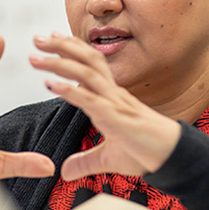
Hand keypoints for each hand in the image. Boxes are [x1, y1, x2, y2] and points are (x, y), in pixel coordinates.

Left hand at [29, 32, 181, 179]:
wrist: (173, 159)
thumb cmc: (147, 153)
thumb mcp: (108, 159)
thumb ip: (85, 162)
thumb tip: (65, 171)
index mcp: (111, 97)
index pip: (91, 65)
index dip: (72, 50)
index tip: (52, 39)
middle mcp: (112, 94)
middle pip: (86, 60)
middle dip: (61, 47)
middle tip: (37, 38)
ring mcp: (114, 103)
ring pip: (85, 74)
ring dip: (58, 63)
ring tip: (35, 58)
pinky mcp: (115, 117)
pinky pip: (89, 99)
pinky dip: (68, 90)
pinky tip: (50, 83)